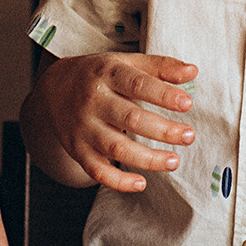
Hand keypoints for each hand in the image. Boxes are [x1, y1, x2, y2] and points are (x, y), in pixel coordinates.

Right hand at [23, 52, 196, 192]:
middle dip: (162, 130)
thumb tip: (192, 72)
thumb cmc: (100, 75)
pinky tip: (141, 184)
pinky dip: (118, 181)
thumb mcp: (126, 62)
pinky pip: (97, 170)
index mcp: (108, 74)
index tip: (187, 104)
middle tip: (189, 136)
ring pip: (116, 148)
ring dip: (147, 159)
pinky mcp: (78, 149)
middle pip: (130, 118)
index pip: (137, 84)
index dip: (163, 94)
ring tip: (174, 161)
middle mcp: (93, 101)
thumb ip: (160, 67)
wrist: (53, 88)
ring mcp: (84, 127)